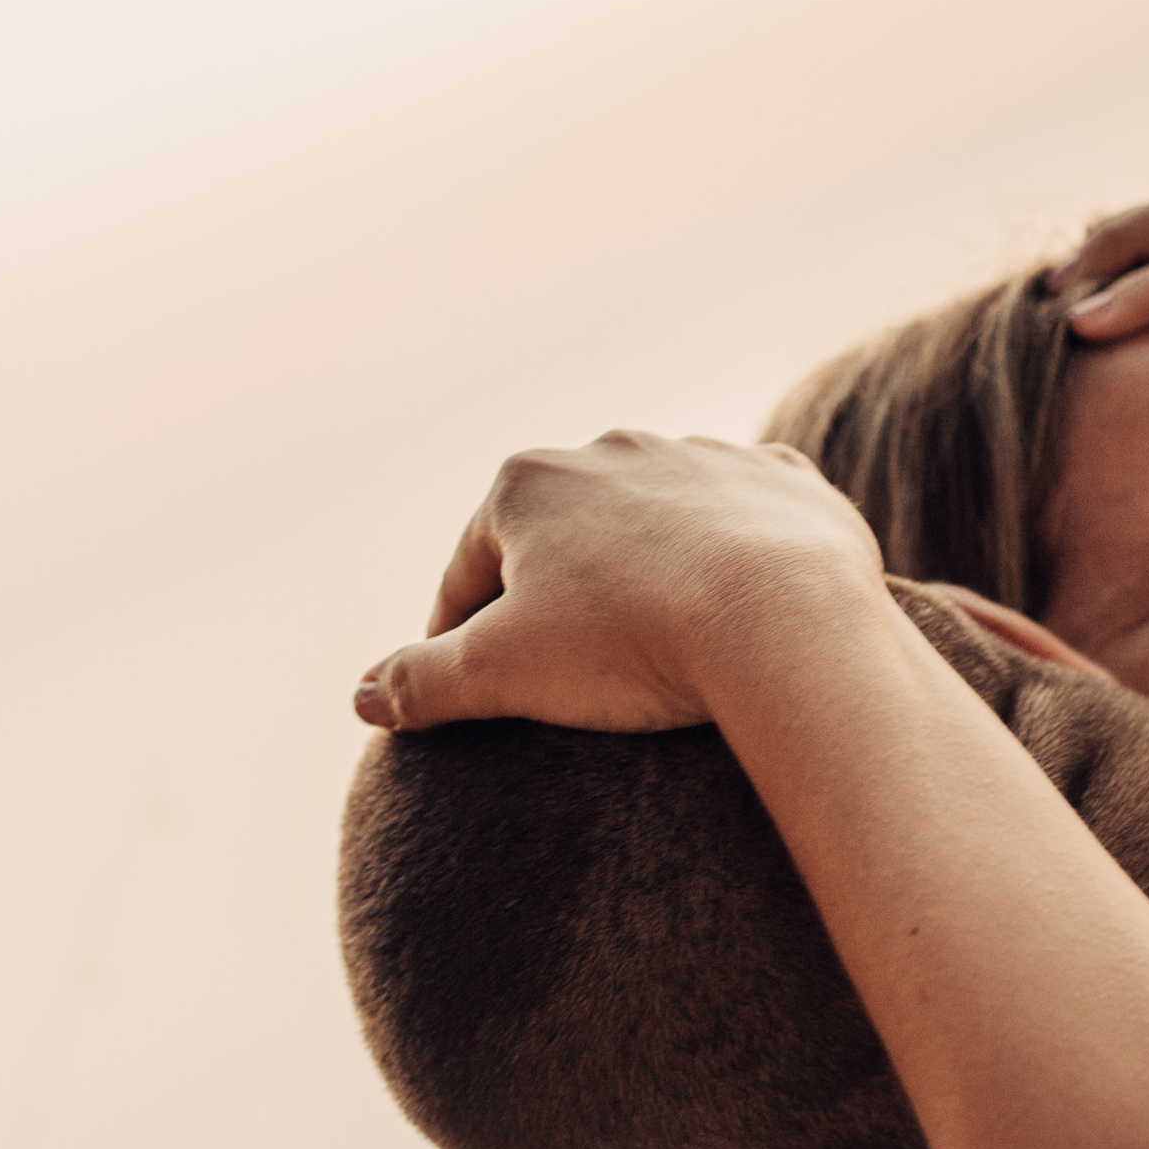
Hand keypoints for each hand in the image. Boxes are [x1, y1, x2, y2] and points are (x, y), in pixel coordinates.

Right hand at [352, 431, 883, 733]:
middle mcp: (612, 450)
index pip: (471, 569)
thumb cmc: (630, 643)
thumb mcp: (500, 674)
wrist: (783, 616)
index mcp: (528, 484)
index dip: (458, 633)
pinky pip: (747, 519)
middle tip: (560, 664)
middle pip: (562, 537)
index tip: (466, 684)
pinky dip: (736, 557)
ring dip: (645, 568)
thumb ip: (423, 682)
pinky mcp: (785, 481)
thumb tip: (363, 697)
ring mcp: (704, 458)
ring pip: (655, 523)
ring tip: (654, 636)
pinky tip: (739, 603)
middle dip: (553, 592)